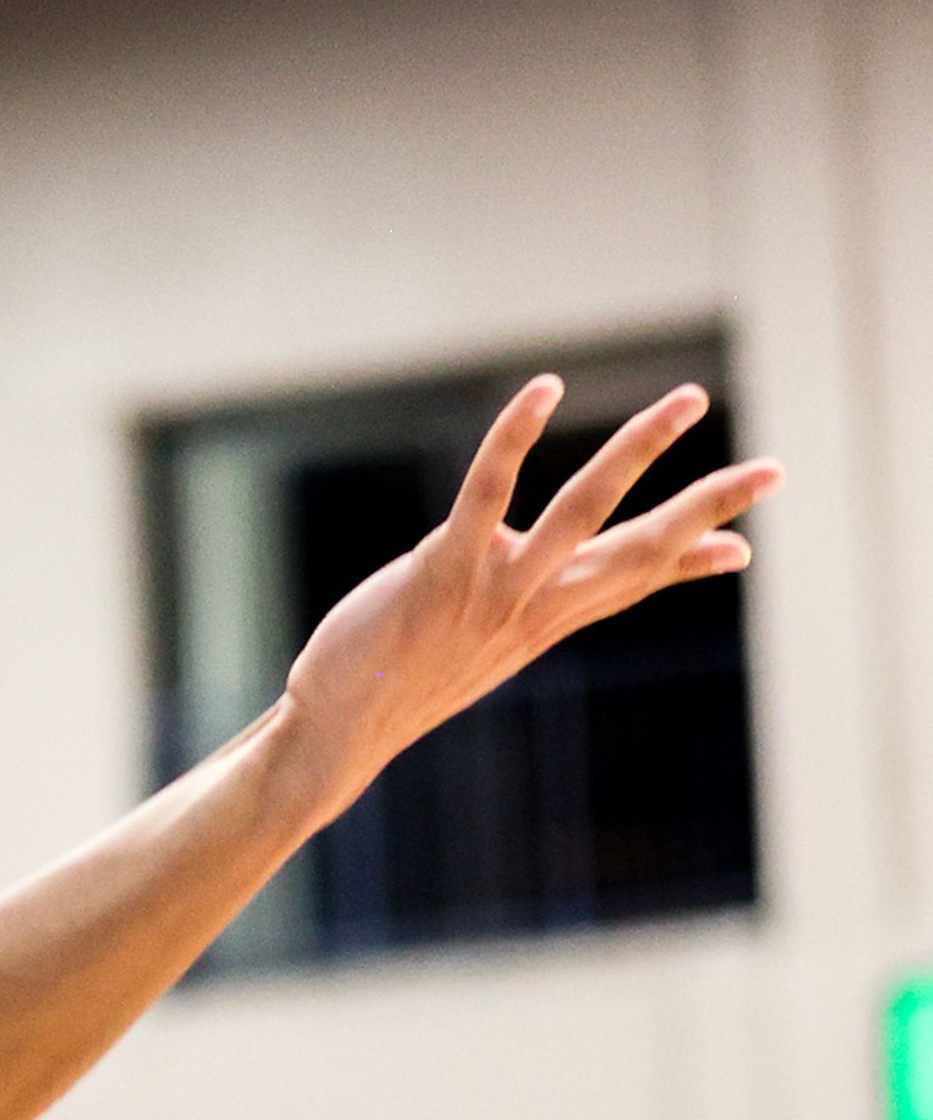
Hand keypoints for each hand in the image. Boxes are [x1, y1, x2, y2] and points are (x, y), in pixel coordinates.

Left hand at [276, 379, 781, 810]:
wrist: (341, 730)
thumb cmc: (395, 677)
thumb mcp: (470, 645)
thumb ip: (509, 604)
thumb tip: (528, 560)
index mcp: (546, 620)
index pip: (633, 585)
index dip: (689, 565)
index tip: (744, 548)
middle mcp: (537, 607)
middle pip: (643, 549)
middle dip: (712, 505)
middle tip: (777, 468)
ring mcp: (496, 589)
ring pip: (587, 510)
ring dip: (643, 449)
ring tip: (693, 400)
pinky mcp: (445, 569)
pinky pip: (490, 491)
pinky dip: (517, 436)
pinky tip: (547, 390)